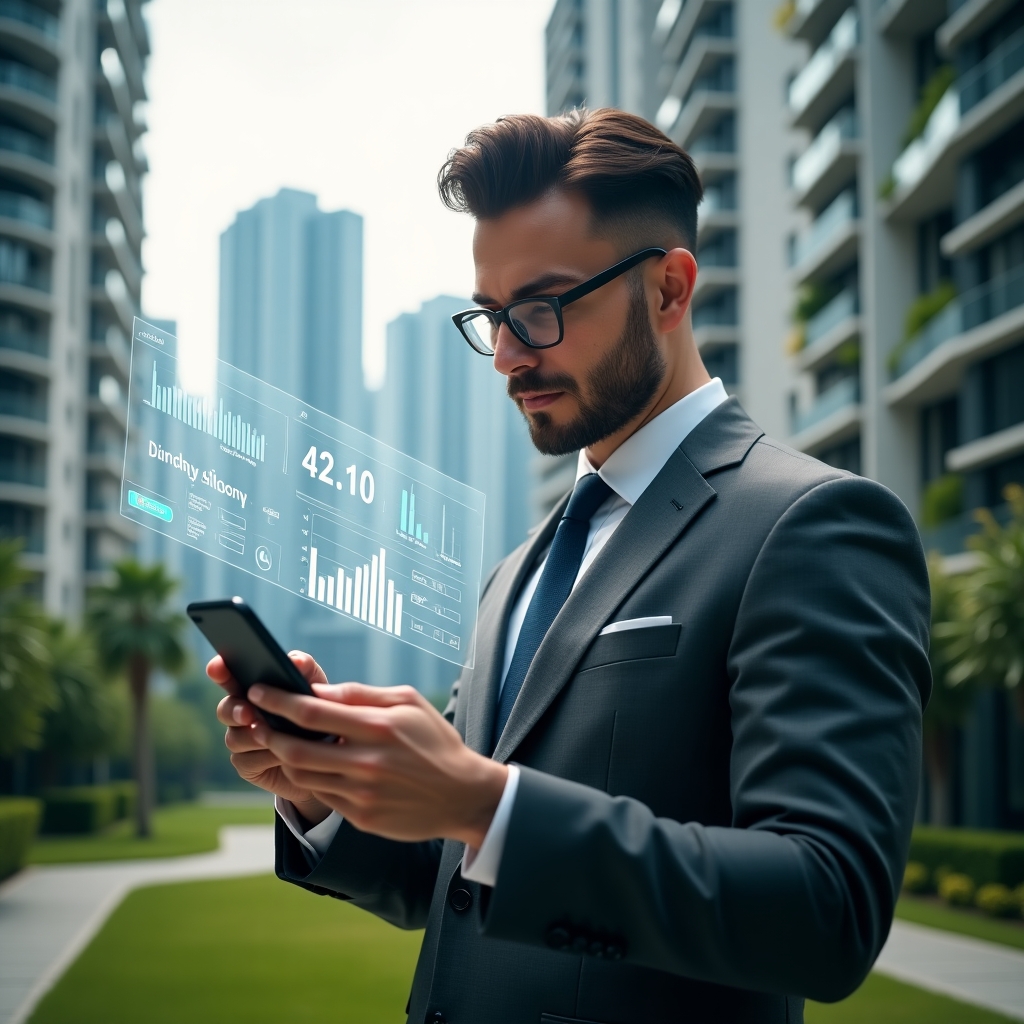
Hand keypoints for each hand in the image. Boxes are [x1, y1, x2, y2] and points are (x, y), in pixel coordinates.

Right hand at [208, 651, 332, 825]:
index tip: (217, 666)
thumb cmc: (317, 713)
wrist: (328, 755)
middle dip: (234, 710)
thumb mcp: (315, 687)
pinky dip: (264, 757)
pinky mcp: (247, 765)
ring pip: (234, 738)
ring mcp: (242, 740)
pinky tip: (281, 756)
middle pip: (224, 708)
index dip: (219, 670)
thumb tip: (295, 661)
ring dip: (254, 737)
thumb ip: (305, 668)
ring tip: (275, 737)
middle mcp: (242, 713)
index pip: (228, 676)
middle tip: (248, 714)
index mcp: (253, 689)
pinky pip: (246, 761)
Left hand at [245, 681, 508, 846]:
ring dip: (284, 756)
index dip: (277, 700)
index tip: (257, 690)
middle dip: (267, 731)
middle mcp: (367, 762)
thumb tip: (317, 691)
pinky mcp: (362, 818)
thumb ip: (361, 694)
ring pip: (302, 775)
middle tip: (254, 720)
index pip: (312, 712)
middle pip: (295, 749)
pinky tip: (309, 766)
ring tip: (277, 741)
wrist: (463, 794)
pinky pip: (322, 796)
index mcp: (378, 727)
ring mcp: (363, 794)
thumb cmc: (434, 741)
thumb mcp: (408, 703)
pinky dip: (309, 778)